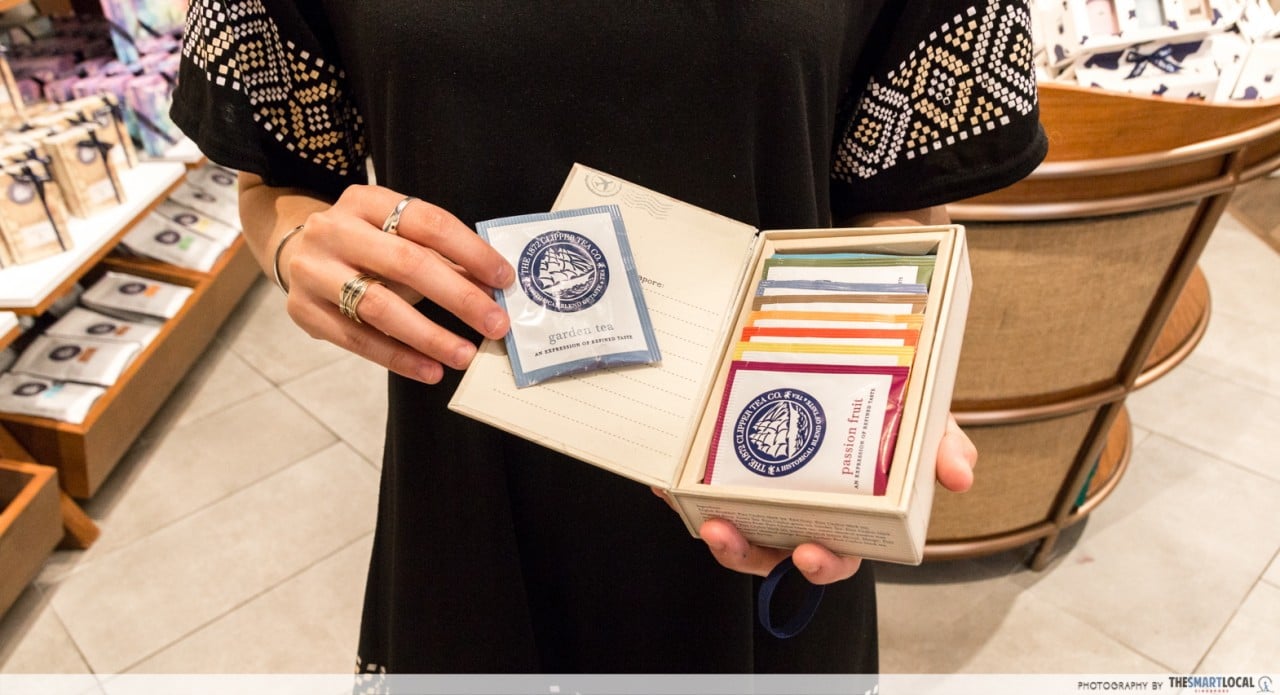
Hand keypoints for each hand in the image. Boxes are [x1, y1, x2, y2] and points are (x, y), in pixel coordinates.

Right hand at [275, 185, 513, 383]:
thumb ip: (442, 258)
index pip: (428, 222)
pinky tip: (430, 370)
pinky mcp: (304, 311)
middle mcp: (334, 230)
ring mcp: (314, 271)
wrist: (294, 252)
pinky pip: (358, 340)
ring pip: (380, 306)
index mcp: (365, 201)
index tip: (504, 279)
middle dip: (458, 297)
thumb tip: (493, 289)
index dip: (470, 251)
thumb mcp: (398, 236)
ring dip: (430, 336)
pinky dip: (399, 357)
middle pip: (406, 263)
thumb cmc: (364, 245)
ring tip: (465, 354)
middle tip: (495, 324)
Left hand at [657, 413, 976, 583]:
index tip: (809, 552)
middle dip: (756, 556)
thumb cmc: (879, 410)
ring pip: (735, 537)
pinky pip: (698, 496)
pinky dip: (683, 495)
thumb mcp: (918, 420)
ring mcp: (758, 498)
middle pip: (777, 556)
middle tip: (740, 538)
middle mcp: (798, 514)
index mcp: (845, 515)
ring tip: (712, 522)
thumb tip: (960, 473)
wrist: (824, 364)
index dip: (822, 563)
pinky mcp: (721, 478)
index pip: (835, 555)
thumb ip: (941, 442)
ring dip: (722, 539)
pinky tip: (669, 486)